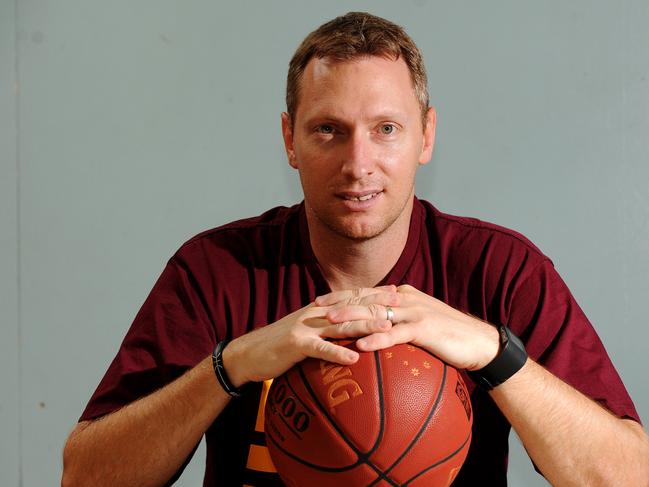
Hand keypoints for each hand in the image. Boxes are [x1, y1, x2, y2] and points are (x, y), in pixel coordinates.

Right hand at [223, 290, 394, 385]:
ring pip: (341, 325)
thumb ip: (327, 326)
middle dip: (378, 305)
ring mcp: (305, 327)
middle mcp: (315, 313)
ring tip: (388, 330)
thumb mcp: (306, 330)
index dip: (374, 293)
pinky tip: (354, 360)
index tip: (397, 291)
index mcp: (319, 308)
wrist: (249, 352)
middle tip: (402, 306)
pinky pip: (320, 349)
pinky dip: (338, 354)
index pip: (352, 297)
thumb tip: (352, 330)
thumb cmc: (281, 345)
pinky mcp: (295, 345)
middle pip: (351, 307)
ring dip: (365, 327)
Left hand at [316, 284, 499, 370]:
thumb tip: (374, 328)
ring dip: (351, 318)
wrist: (478, 341)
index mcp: (401, 295)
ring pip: (376, 313)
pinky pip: (396, 334)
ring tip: (330, 323)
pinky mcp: (424, 329)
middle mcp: (404, 298)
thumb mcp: (418, 322)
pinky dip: (378, 339)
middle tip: (315, 309)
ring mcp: (414, 312)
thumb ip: (397, 320)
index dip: (341, 296)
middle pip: (365, 299)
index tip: (319, 301)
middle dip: (339, 303)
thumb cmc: (446, 335)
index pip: (365, 293)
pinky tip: (361, 345)